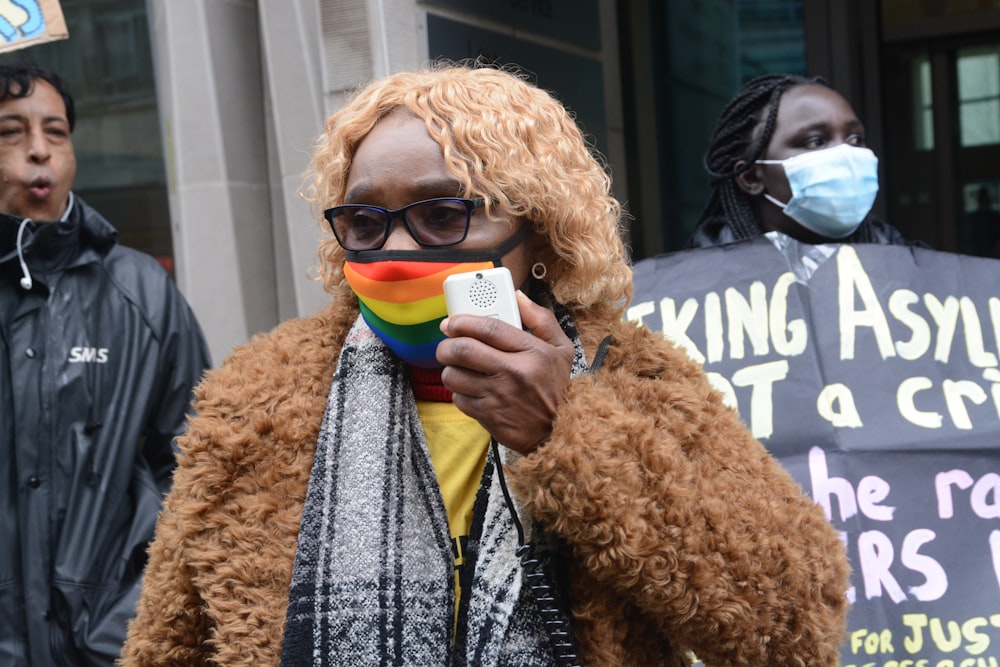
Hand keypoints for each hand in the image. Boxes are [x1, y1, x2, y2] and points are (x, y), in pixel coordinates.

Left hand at [437, 291, 574, 454]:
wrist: (560, 432)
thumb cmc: (558, 387)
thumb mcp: (562, 349)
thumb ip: (541, 319)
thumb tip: (518, 296)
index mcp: (533, 352)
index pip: (489, 328)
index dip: (463, 321)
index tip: (453, 321)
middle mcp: (514, 373)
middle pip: (462, 350)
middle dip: (446, 345)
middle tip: (447, 344)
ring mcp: (498, 396)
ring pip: (454, 375)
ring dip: (450, 369)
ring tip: (459, 367)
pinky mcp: (488, 416)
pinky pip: (458, 398)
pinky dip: (458, 392)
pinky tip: (470, 389)